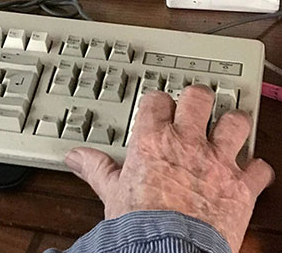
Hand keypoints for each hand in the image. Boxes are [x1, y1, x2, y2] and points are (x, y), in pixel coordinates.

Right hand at [64, 85, 274, 252]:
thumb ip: (96, 169)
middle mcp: (188, 142)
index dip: (161, 102)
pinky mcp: (241, 187)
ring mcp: (217, 162)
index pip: (159, 100)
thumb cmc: (141, 224)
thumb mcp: (112, 193)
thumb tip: (75, 158)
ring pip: (236, 122)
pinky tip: (253, 171)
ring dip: (235, 125)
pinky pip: (260, 169)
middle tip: (199, 106)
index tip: (161, 109)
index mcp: (153, 138)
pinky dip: (258, 170)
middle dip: (200, 100)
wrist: (169, 251)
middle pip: (199, 98)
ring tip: (232, 127)